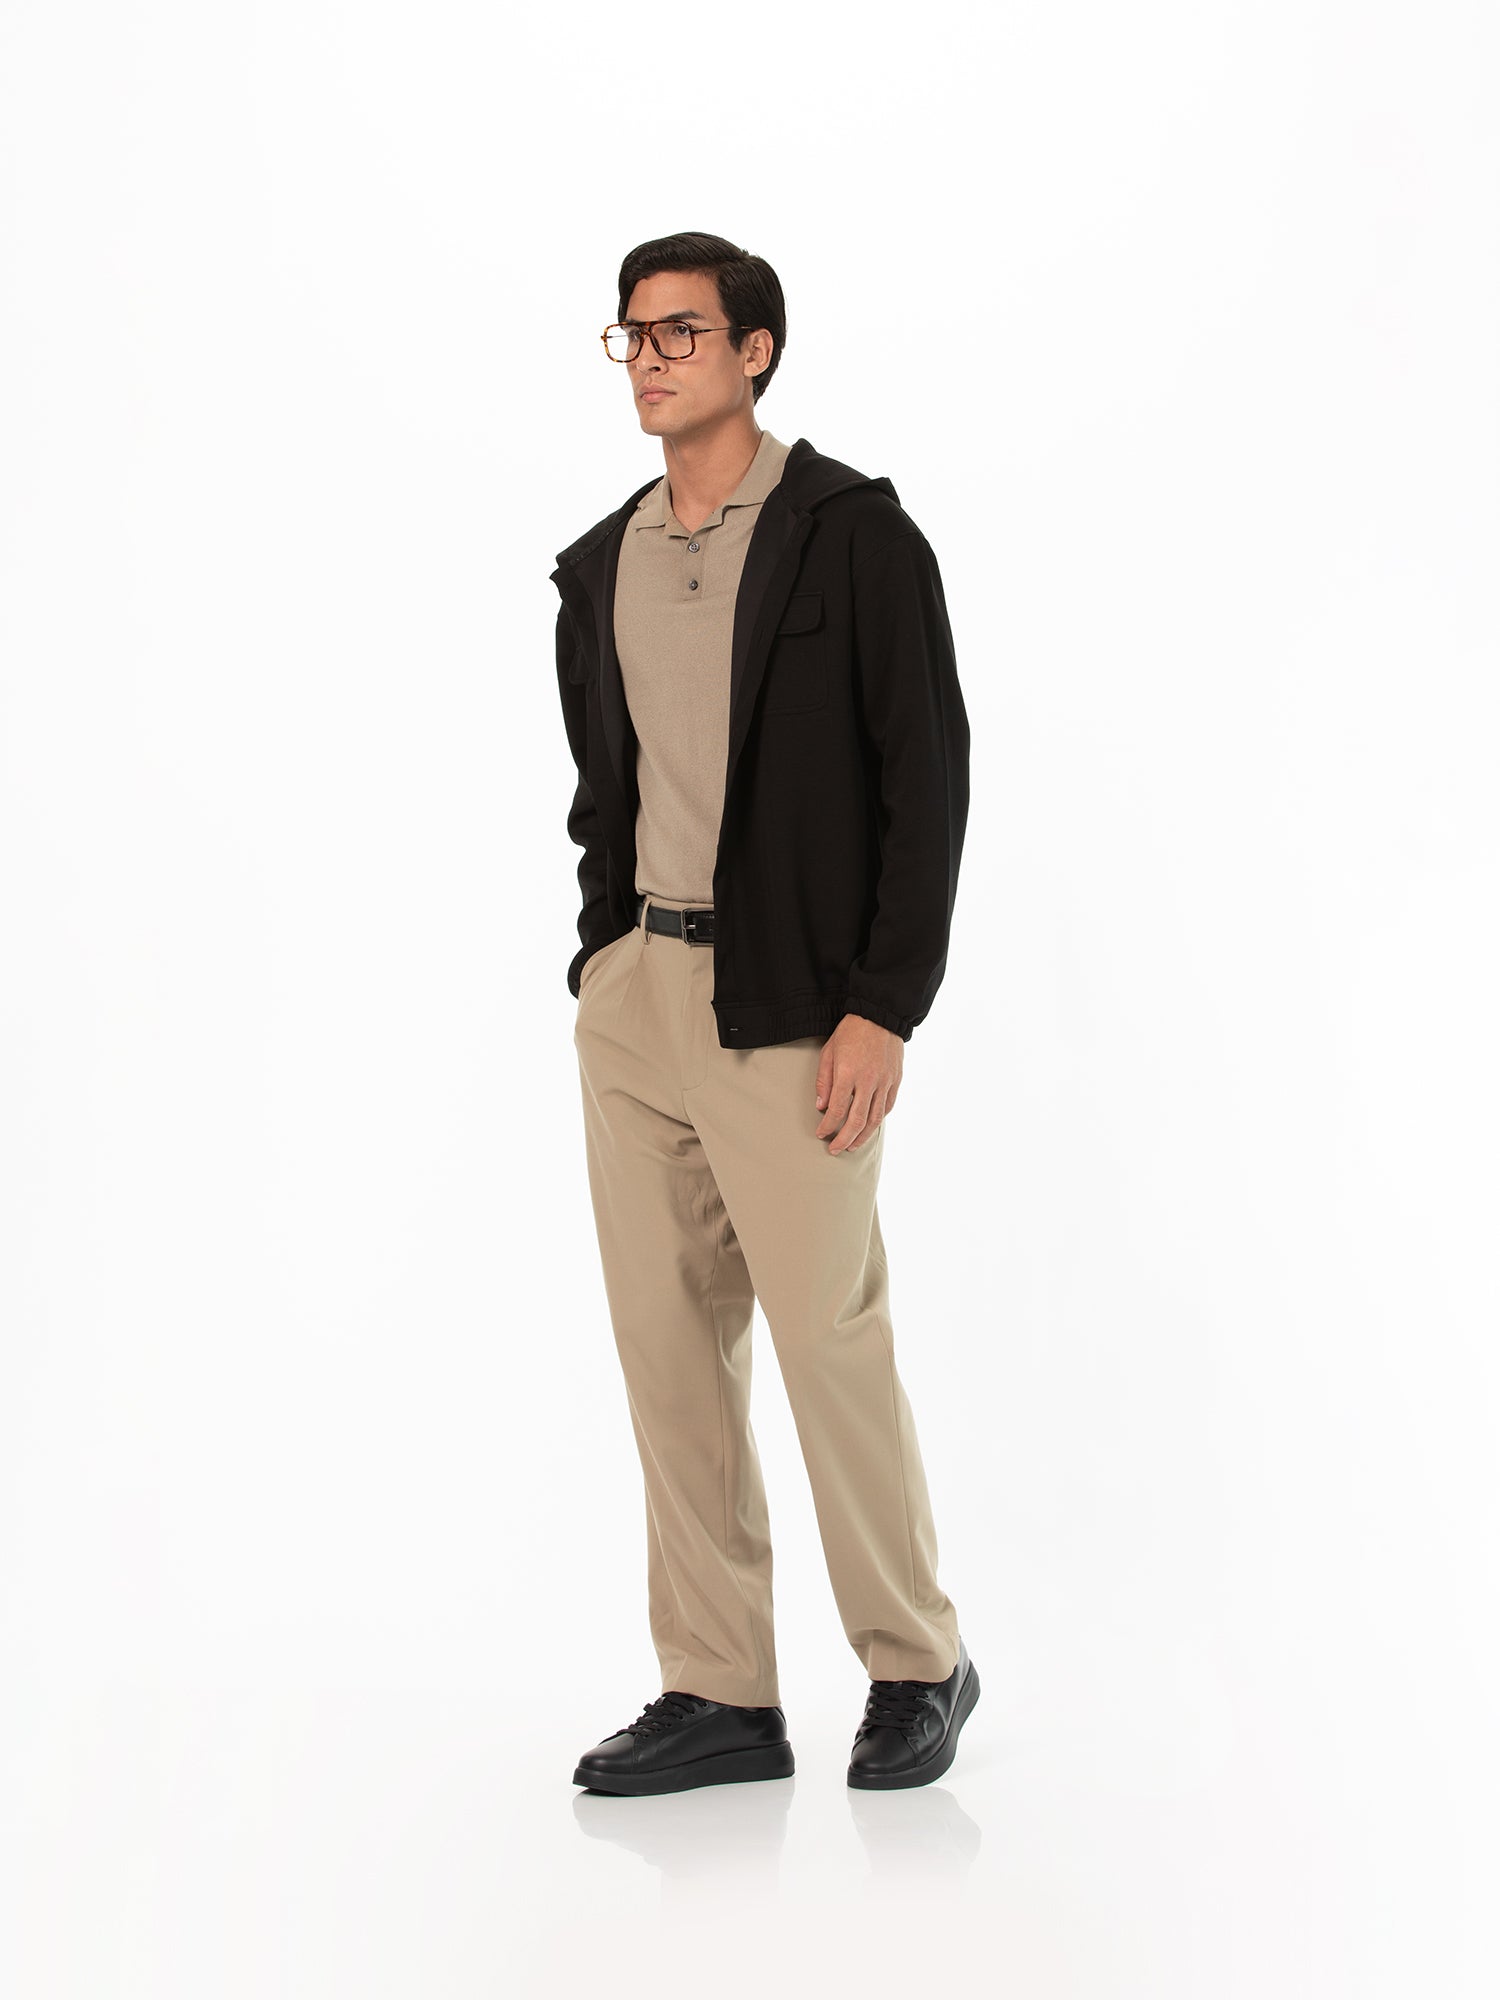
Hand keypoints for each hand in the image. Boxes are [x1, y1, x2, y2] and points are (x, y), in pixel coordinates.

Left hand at [814, 1013, 903, 1153]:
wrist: (880, 1015)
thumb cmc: (851, 1032)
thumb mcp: (829, 1052)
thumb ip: (824, 1081)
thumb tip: (822, 1107)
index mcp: (848, 1073)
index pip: (837, 1110)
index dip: (827, 1126)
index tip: (821, 1134)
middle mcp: (868, 1080)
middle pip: (856, 1120)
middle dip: (844, 1139)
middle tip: (835, 1150)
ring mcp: (885, 1081)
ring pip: (875, 1119)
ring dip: (862, 1136)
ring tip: (852, 1146)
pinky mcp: (895, 1080)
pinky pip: (887, 1106)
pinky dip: (878, 1120)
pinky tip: (869, 1127)